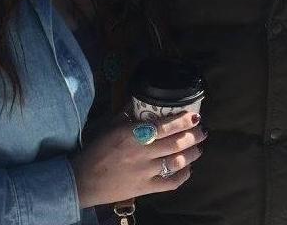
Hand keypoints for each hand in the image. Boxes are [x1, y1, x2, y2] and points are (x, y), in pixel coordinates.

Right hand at [71, 111, 206, 208]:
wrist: (84, 179)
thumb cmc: (97, 148)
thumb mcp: (111, 124)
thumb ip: (129, 112)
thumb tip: (143, 98)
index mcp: (133, 134)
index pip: (164, 126)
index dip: (182, 121)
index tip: (195, 116)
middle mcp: (142, 152)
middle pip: (176, 143)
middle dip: (193, 136)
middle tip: (202, 130)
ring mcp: (145, 172)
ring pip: (176, 162)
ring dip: (192, 154)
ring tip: (198, 148)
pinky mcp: (145, 189)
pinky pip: (170, 183)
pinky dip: (183, 175)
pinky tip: (187, 168)